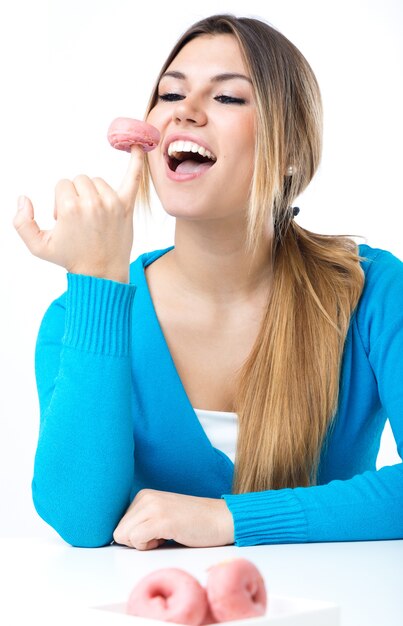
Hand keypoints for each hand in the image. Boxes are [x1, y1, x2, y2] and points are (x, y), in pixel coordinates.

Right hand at [13, 145, 143, 282]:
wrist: (101, 275)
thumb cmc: (71, 259)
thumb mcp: (38, 246)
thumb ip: (22, 223)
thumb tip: (23, 198)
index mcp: (70, 207)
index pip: (63, 184)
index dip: (61, 202)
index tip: (66, 220)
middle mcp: (92, 202)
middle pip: (80, 180)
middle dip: (75, 196)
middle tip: (80, 221)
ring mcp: (112, 203)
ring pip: (97, 182)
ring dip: (93, 193)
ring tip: (93, 216)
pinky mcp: (127, 207)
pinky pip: (134, 178)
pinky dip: (137, 161)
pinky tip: (139, 145)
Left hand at [113, 489, 234, 550]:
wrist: (221, 519)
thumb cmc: (194, 523)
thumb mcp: (161, 516)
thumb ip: (141, 522)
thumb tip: (118, 539)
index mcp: (144, 495)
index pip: (119, 525)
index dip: (135, 537)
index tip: (155, 533)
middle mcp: (146, 497)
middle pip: (119, 532)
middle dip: (136, 542)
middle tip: (160, 536)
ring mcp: (154, 506)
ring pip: (124, 536)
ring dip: (143, 544)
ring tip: (166, 535)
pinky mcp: (162, 519)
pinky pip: (136, 539)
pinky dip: (148, 546)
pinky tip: (167, 537)